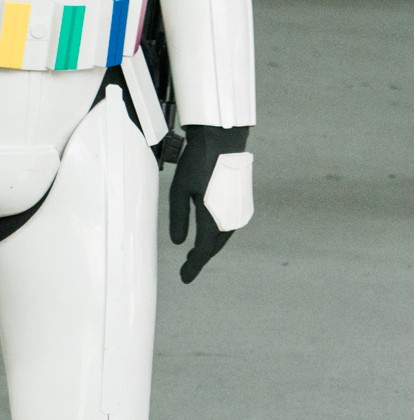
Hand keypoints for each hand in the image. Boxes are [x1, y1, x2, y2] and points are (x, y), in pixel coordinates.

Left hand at [168, 126, 251, 282]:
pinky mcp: (242, 202)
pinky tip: (209, 233)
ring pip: (223, 236)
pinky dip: (217, 233)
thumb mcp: (179, 190)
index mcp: (214, 219)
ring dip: (209, 246)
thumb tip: (178, 242)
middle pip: (213, 246)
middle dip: (200, 258)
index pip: (201, 251)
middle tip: (187, 269)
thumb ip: (178, 218)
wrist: (224, 141)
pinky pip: (229, 225)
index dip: (192, 266)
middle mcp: (232, 219)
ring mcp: (240, 210)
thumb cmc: (198, 163)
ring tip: (194, 254)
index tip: (184, 278)